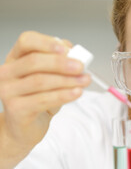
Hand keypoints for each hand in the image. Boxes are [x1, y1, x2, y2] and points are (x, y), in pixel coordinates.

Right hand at [0, 31, 90, 168]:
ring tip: (84, 81)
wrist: (25, 127)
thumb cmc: (38, 98)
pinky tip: (76, 93)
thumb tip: (76, 54)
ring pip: (40, 81)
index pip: (26, 41)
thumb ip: (59, 63)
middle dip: (61, 63)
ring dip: (67, 80)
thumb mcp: (49, 77)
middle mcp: (7, 73)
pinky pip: (43, 100)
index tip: (68, 49)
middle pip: (34, 61)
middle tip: (81, 67)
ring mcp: (8, 92)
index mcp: (15, 58)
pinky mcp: (16, 110)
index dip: (47, 42)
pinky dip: (64, 95)